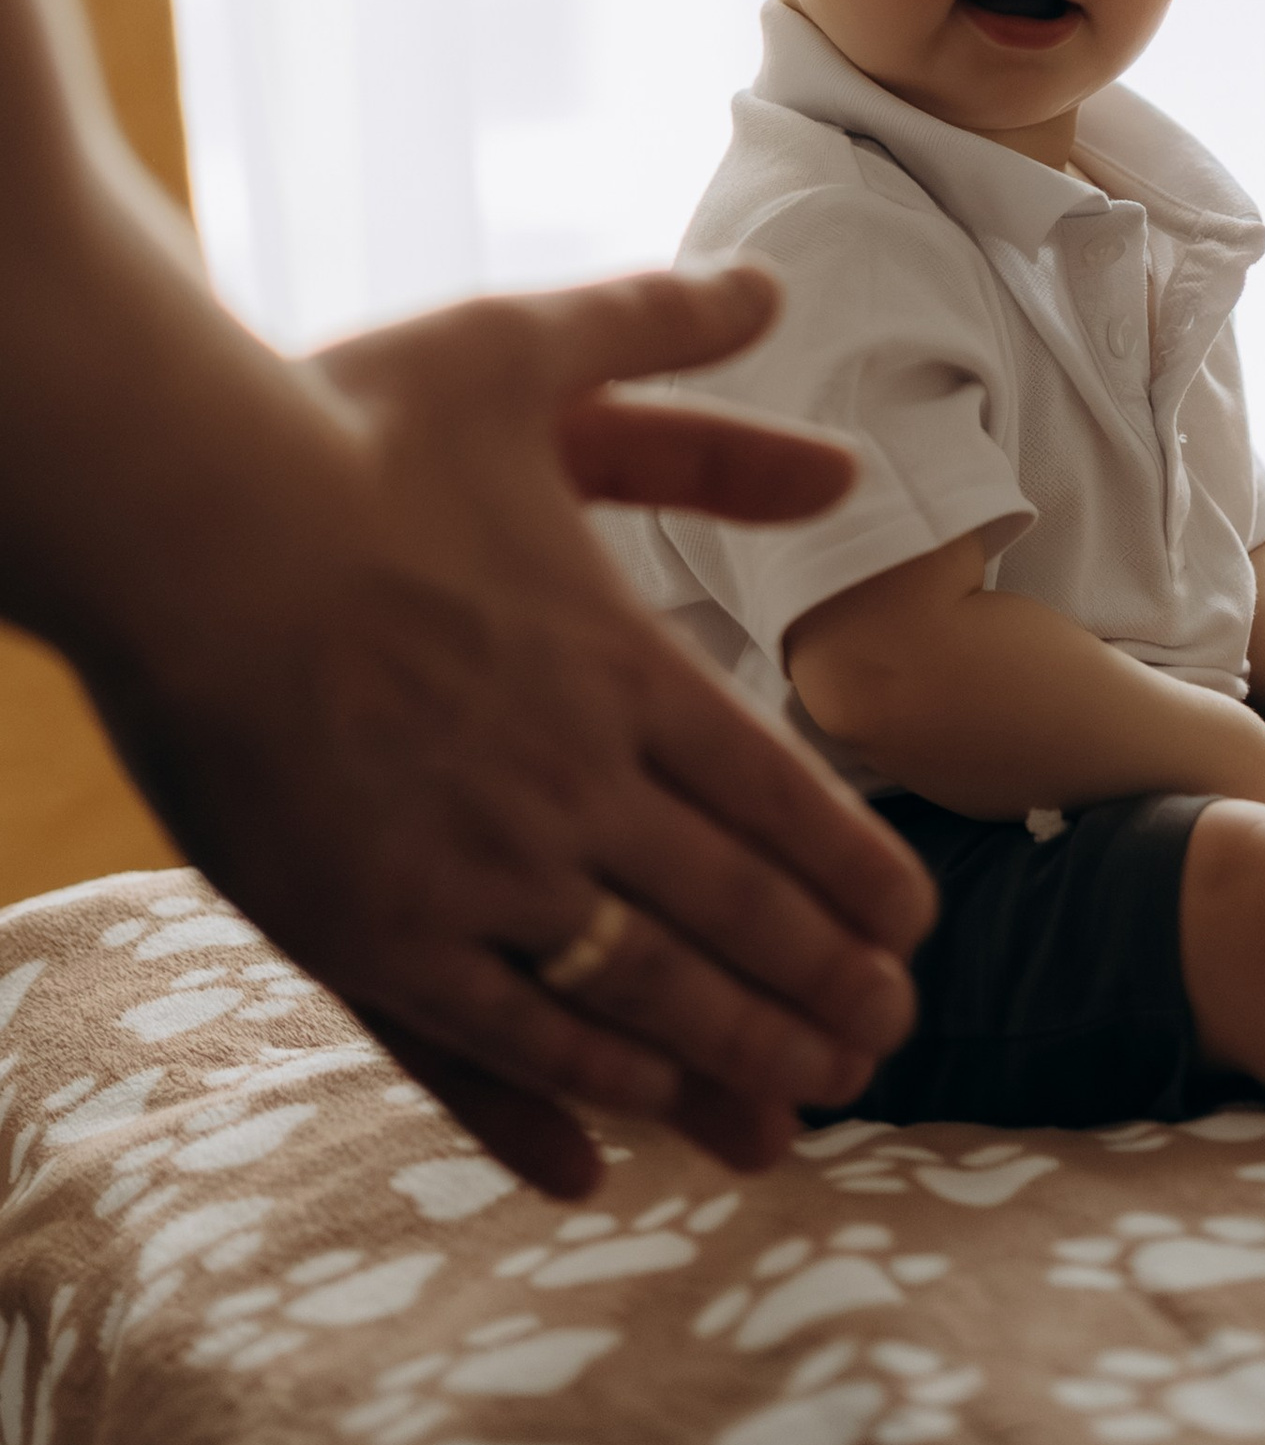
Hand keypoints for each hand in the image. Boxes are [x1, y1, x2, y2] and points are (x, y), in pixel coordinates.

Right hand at [90, 265, 937, 1199]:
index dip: (854, 879)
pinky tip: (608, 1156)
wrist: (174, 511)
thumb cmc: (346, 423)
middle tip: (886, 1043)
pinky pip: (486, 1039)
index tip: (910, 932)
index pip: (780, 800)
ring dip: (726, 1063)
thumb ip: (661, 337)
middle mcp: (565, 778)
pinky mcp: (361, 925)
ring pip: (629, 995)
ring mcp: (465, 864)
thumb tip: (772, 288)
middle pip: (731, 915)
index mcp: (619, 660)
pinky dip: (560, 1102)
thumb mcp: (525, 350)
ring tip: (796, 1120)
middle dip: (819, 987)